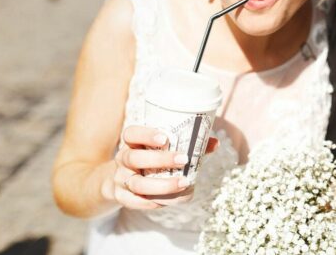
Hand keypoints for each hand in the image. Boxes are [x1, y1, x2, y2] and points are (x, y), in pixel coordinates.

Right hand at [103, 126, 218, 208]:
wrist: (122, 180)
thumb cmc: (150, 159)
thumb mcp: (162, 149)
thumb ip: (189, 144)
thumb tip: (215, 143)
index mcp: (132, 143)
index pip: (131, 133)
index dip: (146, 134)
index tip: (165, 137)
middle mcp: (123, 159)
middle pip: (134, 158)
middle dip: (160, 160)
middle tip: (184, 159)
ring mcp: (120, 178)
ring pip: (136, 183)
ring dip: (161, 185)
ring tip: (184, 183)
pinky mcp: (121, 196)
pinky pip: (133, 201)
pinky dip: (150, 202)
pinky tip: (166, 201)